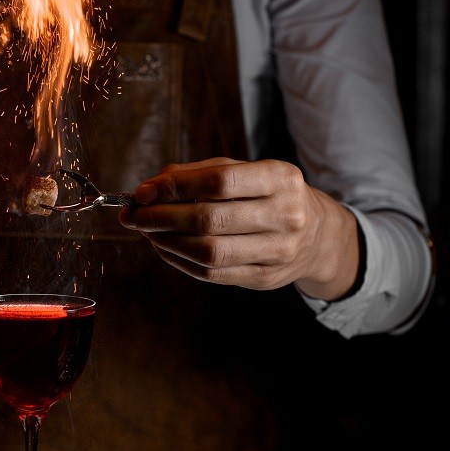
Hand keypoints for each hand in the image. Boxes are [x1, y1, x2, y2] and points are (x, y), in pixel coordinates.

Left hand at [118, 157, 360, 300]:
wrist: (316, 234)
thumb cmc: (266, 194)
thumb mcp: (242, 171)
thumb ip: (196, 174)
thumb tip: (148, 189)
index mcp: (281, 179)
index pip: (220, 181)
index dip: (175, 187)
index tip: (142, 192)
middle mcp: (286, 216)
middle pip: (210, 219)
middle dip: (161, 217)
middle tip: (133, 215)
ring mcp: (279, 252)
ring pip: (209, 252)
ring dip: (167, 242)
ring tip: (146, 232)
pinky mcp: (265, 279)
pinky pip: (212, 274)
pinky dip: (180, 261)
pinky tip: (164, 248)